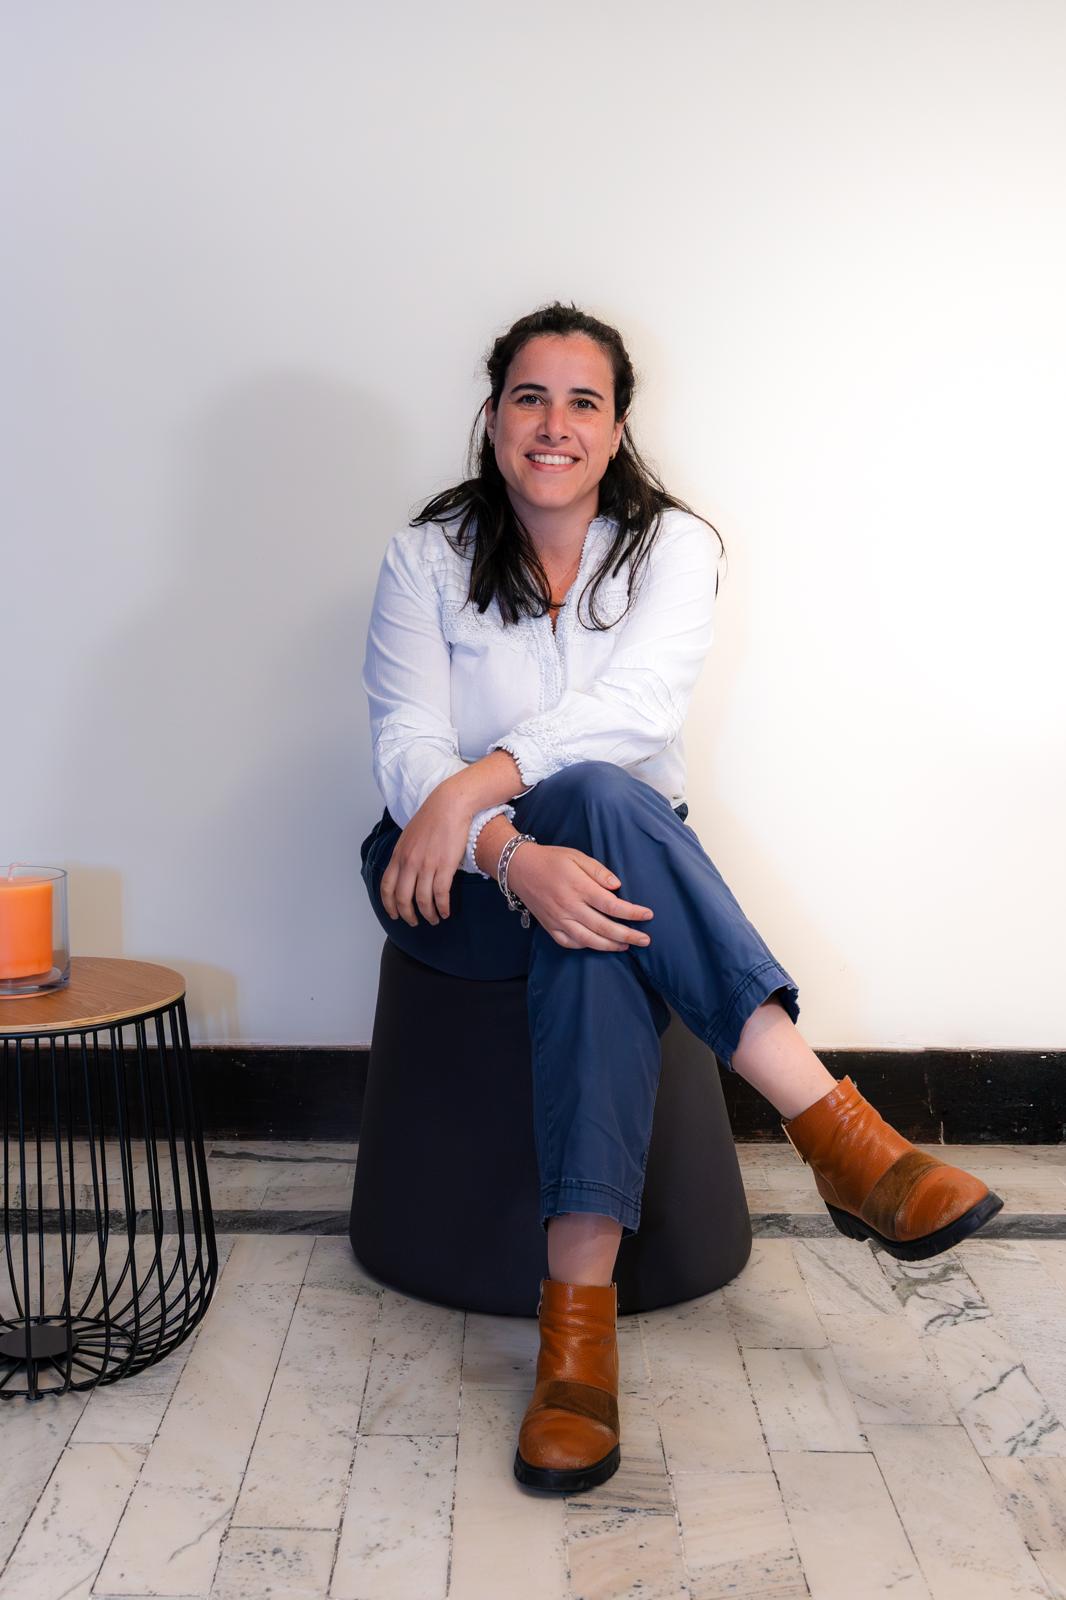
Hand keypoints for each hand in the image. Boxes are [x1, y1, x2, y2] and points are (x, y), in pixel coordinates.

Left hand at [380, 786, 470, 925]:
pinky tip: (446, 911)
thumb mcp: (409, 835)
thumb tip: (405, 869)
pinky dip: (442, 907)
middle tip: (414, 922)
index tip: (394, 914)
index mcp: (398, 855)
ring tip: (435, 919)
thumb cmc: (433, 817)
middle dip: (407, 915)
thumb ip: (404, 854)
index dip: (389, 905)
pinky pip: (440, 895)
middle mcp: (409, 863)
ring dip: (428, 915)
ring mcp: (426, 865)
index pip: (386, 887)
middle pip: (402, 899)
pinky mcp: (444, 866)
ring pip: (422, 901)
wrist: (450, 804)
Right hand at [506, 843, 653, 951]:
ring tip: (626, 946)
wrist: (519, 868)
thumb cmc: (551, 860)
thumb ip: (599, 871)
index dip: (632, 913)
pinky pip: (570, 943)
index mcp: (578, 887)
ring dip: (610, 946)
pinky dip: (586, 946)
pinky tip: (598, 944)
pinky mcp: (549, 926)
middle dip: (628, 935)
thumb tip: (617, 887)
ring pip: (588, 940)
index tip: (648, 915)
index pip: (612, 905)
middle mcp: (569, 906)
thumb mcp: (577, 856)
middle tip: (645, 940)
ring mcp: (558, 919)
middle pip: (604, 927)